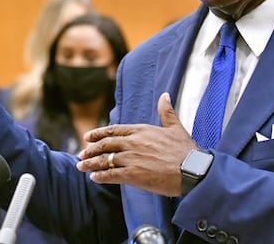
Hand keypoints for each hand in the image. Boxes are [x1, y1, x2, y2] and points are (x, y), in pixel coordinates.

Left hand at [76, 93, 196, 196]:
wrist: (192, 170)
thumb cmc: (186, 150)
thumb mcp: (175, 127)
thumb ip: (166, 112)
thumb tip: (164, 95)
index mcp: (141, 130)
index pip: (114, 130)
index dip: (98, 133)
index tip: (88, 136)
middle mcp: (133, 142)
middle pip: (105, 144)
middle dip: (91, 149)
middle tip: (81, 153)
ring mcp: (132, 158)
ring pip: (105, 159)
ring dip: (91, 163)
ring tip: (81, 166)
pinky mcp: (133, 174)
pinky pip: (112, 174)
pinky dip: (101, 176)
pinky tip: (94, 178)